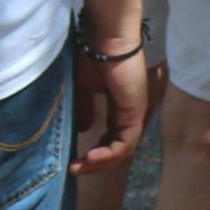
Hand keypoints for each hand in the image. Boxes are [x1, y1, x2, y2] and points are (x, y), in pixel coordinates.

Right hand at [73, 35, 152, 173]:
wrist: (106, 39)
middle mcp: (130, 114)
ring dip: (100, 163)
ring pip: (121, 151)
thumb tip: (84, 129)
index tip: (73, 160)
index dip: (95, 152)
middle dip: (95, 163)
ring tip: (79, 167)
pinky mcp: (136, 114)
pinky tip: (90, 158)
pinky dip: (108, 155)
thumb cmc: (94, 56)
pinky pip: (125, 144)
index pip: (111, 138)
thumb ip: (85, 108)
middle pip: (117, 149)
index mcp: (120, 107)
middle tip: (74, 170)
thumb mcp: (84, 88)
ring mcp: (136, 115)